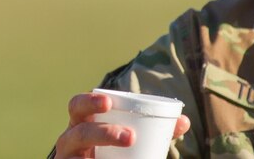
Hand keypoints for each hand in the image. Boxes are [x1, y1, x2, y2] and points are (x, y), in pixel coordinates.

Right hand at [53, 92, 189, 157]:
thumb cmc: (112, 152)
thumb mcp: (126, 139)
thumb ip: (152, 130)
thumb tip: (184, 121)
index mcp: (81, 123)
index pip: (77, 106)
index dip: (88, 101)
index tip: (108, 103)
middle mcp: (70, 140)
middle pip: (77, 131)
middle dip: (102, 132)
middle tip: (130, 137)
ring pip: (78, 156)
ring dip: (104, 148)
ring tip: (129, 145)